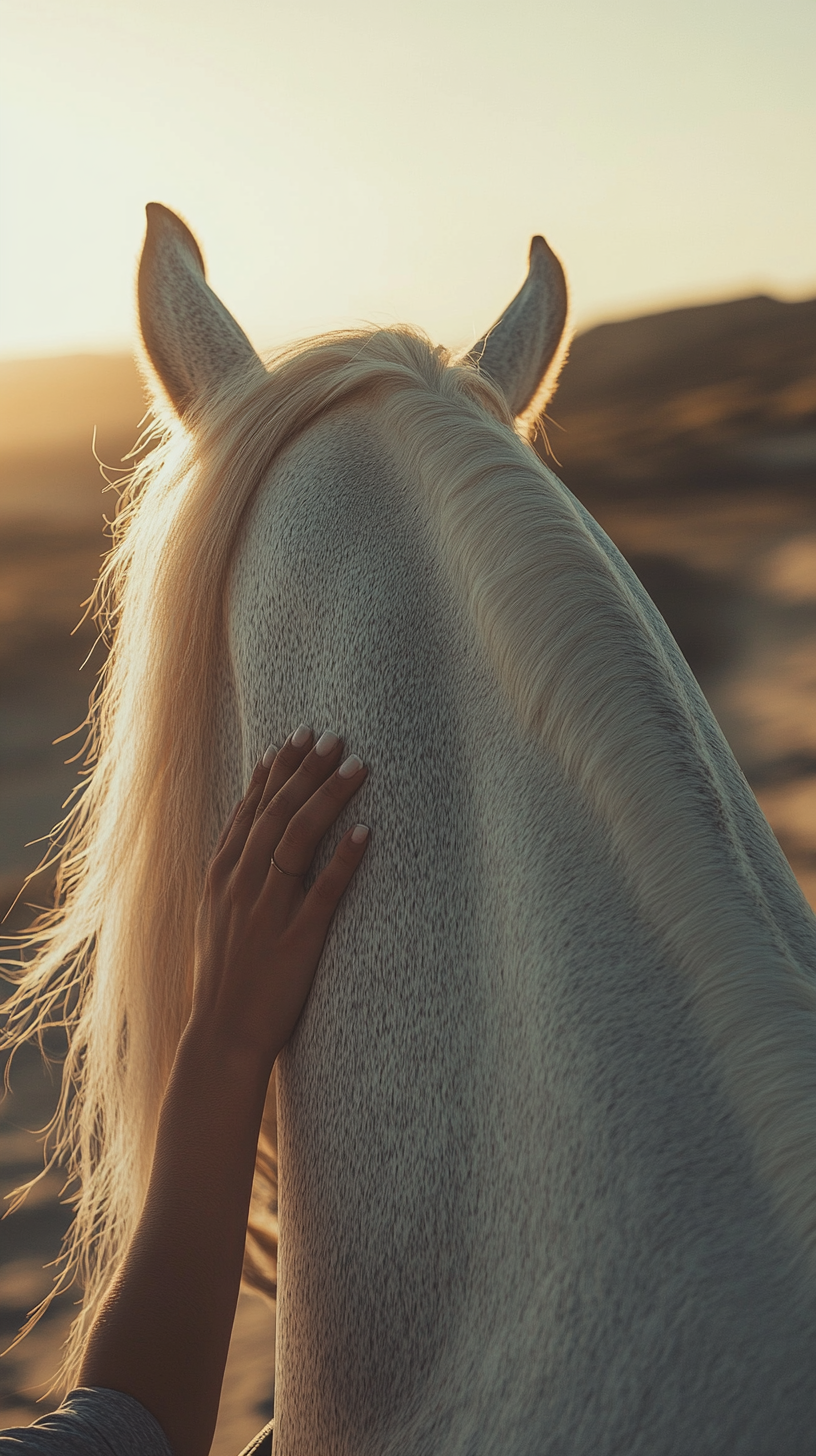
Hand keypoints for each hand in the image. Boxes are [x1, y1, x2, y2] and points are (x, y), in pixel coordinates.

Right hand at [190, 728, 368, 1074]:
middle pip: (277, 812)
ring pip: (298, 839)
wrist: (222, 1035)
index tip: (297, 736)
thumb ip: (235, 872)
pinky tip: (367, 832)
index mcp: (222, 874)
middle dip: (306, 770)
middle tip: (335, 736)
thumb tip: (256, 832)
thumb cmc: (226, 974)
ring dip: (328, 797)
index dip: (275, 770)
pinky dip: (345, 858)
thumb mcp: (217, 914)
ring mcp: (267, 910)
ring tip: (357, 766)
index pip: (250, 808)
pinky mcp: (296, 939)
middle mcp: (241, 884)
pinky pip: (323, 891)